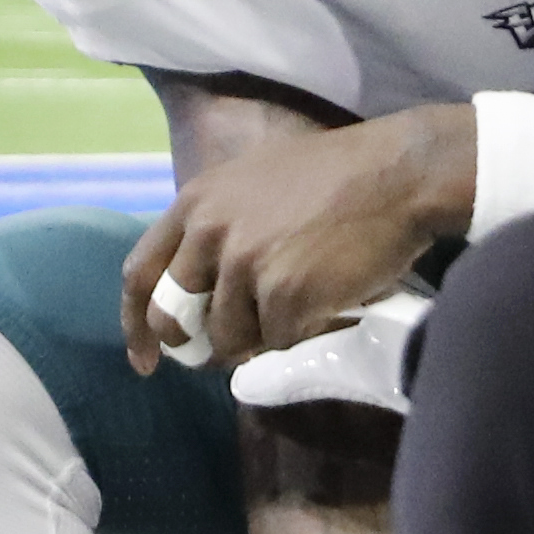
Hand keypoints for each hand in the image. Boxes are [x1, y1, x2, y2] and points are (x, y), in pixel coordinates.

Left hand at [123, 103, 471, 369]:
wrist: (397, 174)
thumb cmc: (334, 175)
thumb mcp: (253, 182)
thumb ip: (218, 227)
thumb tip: (202, 290)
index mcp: (196, 202)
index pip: (140, 273)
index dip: (136, 324)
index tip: (146, 359)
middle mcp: (209, 233)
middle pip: (176, 318)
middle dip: (195, 345)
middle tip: (223, 351)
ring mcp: (246, 267)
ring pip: (231, 338)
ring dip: (263, 336)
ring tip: (303, 302)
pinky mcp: (285, 297)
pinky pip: (279, 342)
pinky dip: (303, 333)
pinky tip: (328, 303)